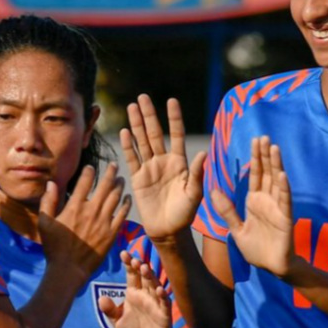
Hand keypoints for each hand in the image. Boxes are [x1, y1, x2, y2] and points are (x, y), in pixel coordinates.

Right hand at [38, 163, 127, 283]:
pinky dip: (126, 204)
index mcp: (75, 207)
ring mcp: (104, 222)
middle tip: (113, 166)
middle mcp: (91, 211)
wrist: (69, 269)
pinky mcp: (112, 234)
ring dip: (120, 186)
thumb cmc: (54, 248)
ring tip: (121, 179)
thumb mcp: (45, 223)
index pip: (85, 182)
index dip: (90, 171)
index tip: (92, 167)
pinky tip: (128, 198)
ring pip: (116, 198)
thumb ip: (48, 201)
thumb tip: (51, 183)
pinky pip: (122, 215)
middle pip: (105, 186)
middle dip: (110, 173)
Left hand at [99, 250, 173, 327]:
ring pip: (154, 286)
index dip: (128, 264)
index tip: (123, 253)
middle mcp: (145, 295)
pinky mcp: (164, 313)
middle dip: (139, 267)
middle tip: (134, 258)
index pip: (131, 275)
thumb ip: (110, 310)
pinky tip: (160, 290)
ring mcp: (156, 302)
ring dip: (150, 277)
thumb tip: (101, 298)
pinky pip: (164, 303)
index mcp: (134, 293)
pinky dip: (163, 296)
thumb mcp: (118, 321)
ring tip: (145, 268)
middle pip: (143, 277)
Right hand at [122, 96, 205, 242]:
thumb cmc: (186, 213)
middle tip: (143, 97)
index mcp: (180, 162)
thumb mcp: (194, 193)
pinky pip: (132, 158)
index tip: (172, 100)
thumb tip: (203, 153)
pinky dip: (128, 145)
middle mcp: (164, 161)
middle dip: (149, 115)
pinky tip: (125, 131)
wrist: (168, 231)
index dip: (174, 118)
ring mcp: (150, 168)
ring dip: (136, 125)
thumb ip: (197, 173)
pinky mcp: (138, 179)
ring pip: (142, 142)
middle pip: (155, 133)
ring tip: (131, 107)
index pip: (177, 135)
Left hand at [210, 137, 295, 277]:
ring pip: (276, 182)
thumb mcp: (236, 229)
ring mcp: (277, 208)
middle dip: (265, 155)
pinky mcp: (285, 218)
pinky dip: (283, 188)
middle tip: (264, 136)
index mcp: (255, 201)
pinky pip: (284, 201)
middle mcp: (267, 201)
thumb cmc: (256, 249)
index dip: (255, 158)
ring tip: (274, 147)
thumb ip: (227, 210)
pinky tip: (282, 175)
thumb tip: (213, 190)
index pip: (256, 175)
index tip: (255, 141)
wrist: (271, 268)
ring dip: (276, 165)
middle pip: (266, 173)